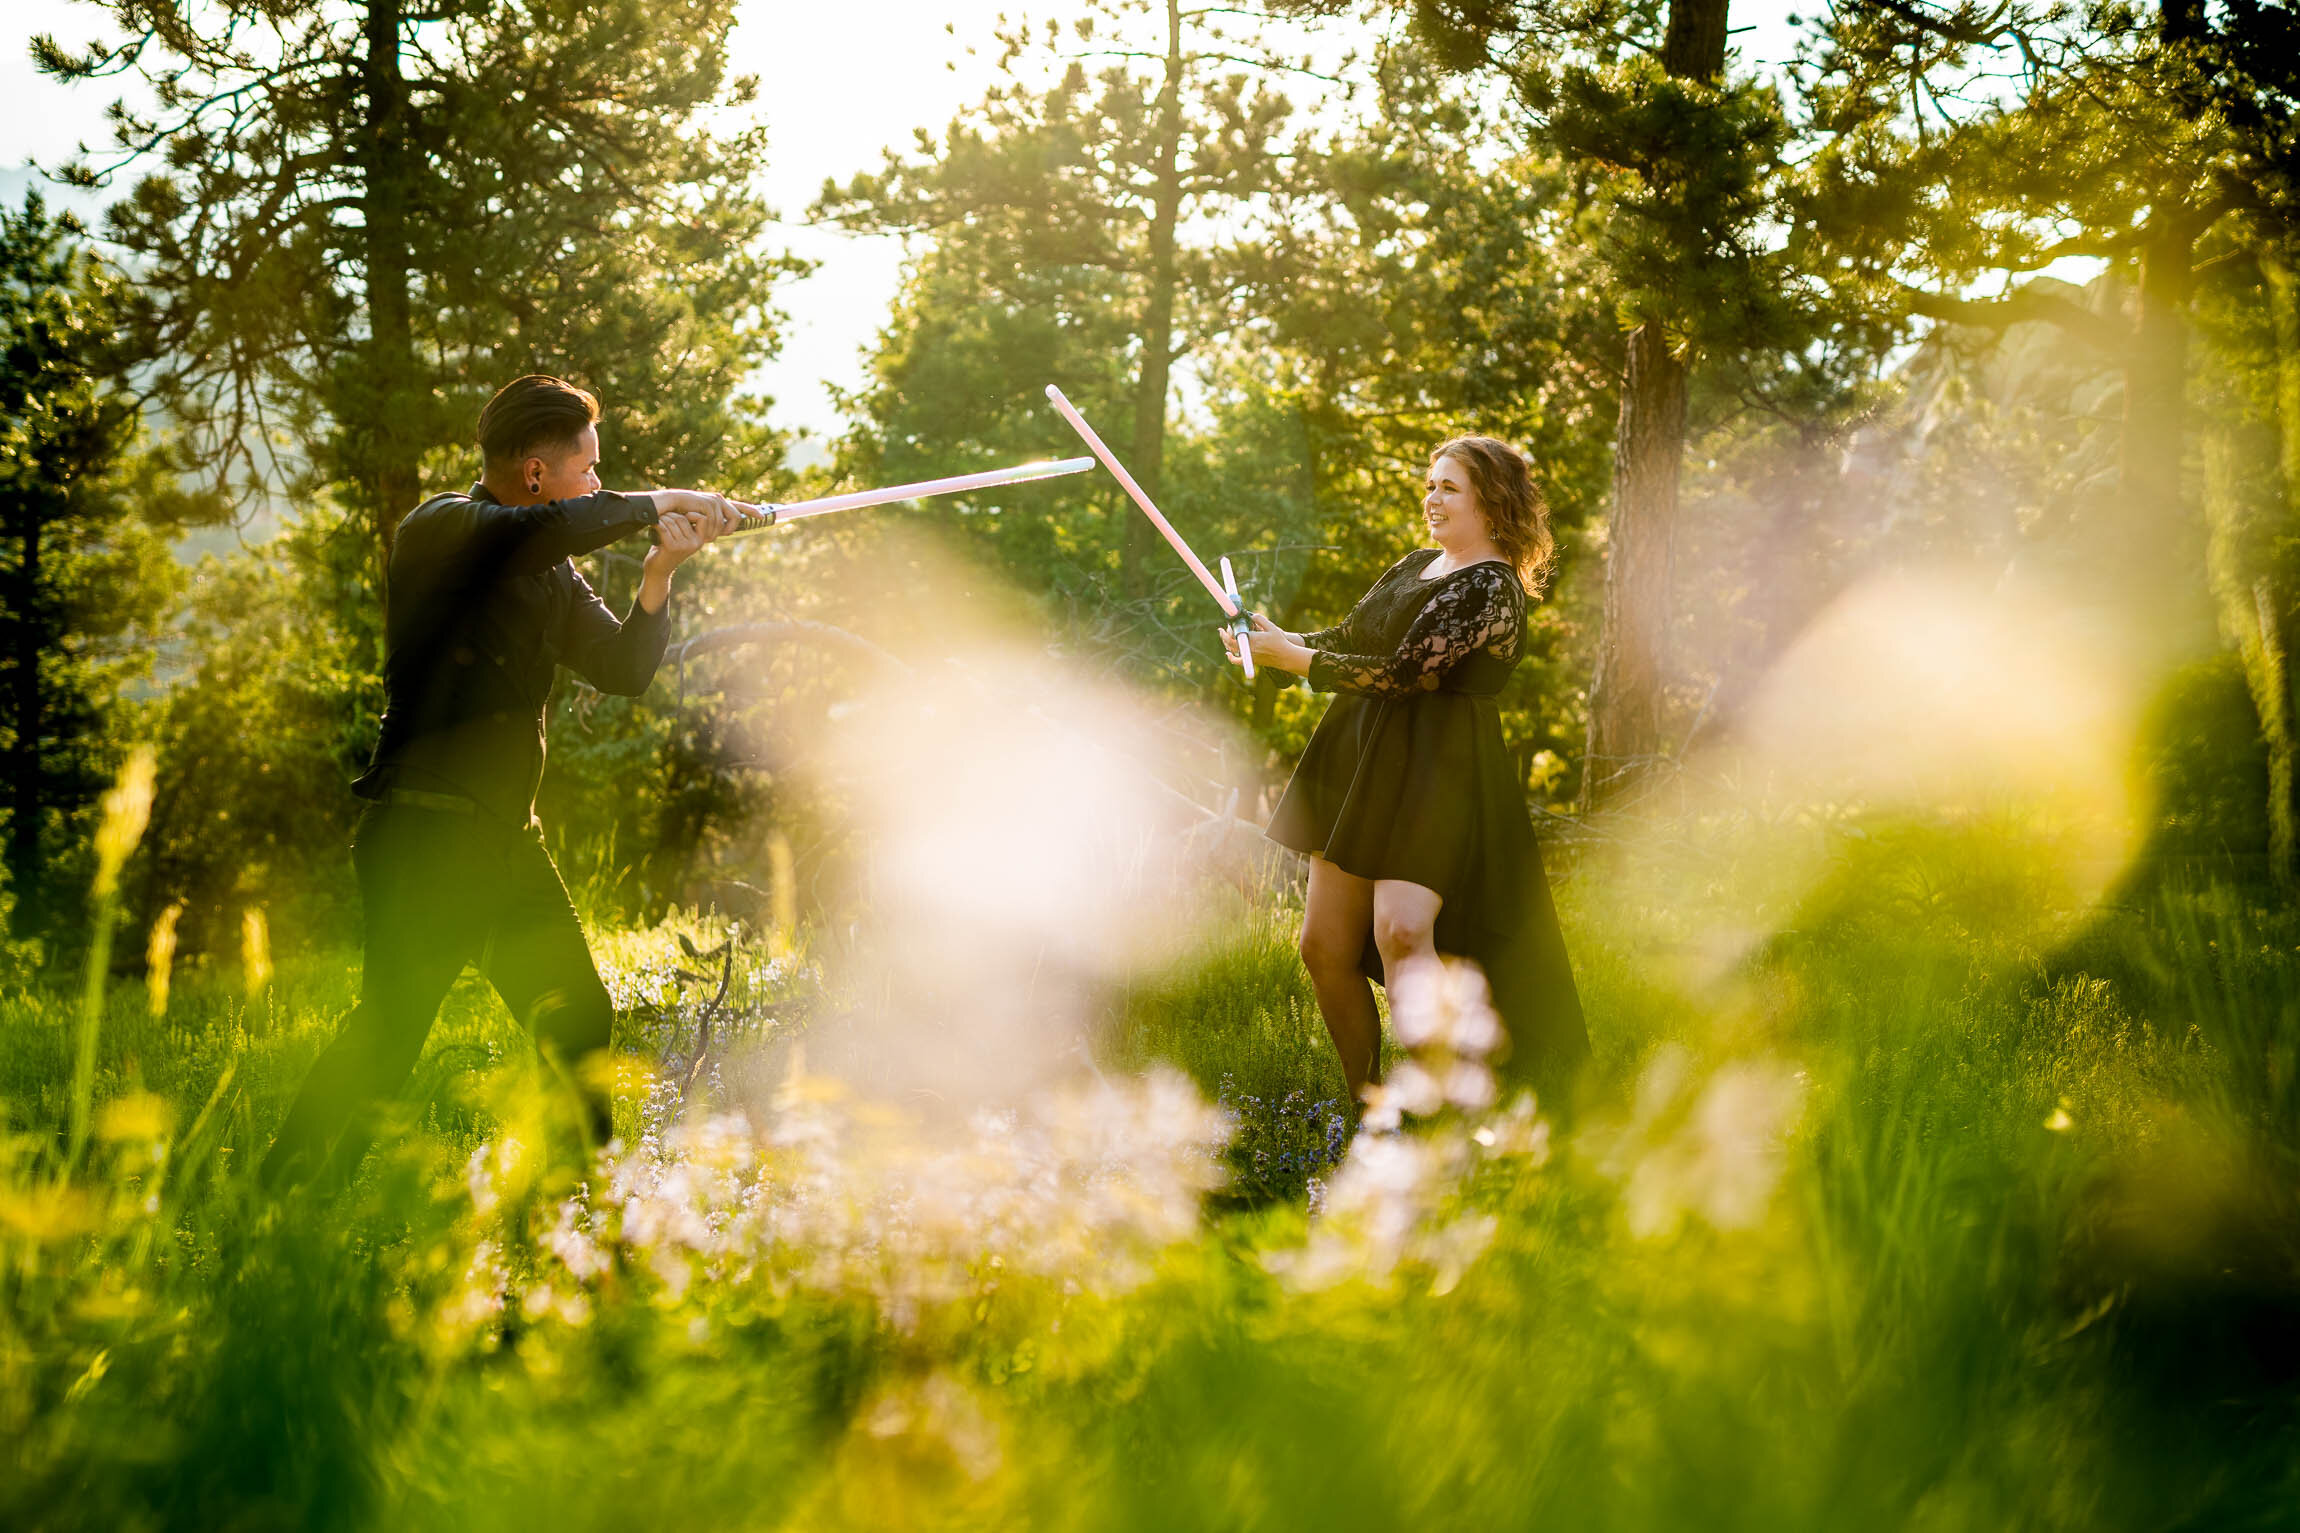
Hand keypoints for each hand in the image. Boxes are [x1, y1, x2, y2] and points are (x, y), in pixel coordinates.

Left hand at [636, 491, 740, 611]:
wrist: (659, 569)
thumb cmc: (668, 549)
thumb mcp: (683, 537)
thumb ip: (689, 525)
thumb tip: (693, 504)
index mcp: (701, 540)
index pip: (702, 518)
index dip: (690, 513)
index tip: (679, 516)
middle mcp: (695, 543)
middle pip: (683, 517)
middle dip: (670, 515)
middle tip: (662, 519)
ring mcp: (684, 546)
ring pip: (673, 521)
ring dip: (662, 519)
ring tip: (658, 523)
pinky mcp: (672, 547)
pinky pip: (664, 528)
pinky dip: (656, 524)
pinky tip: (653, 525)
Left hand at [1218, 614, 1311, 674]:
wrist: (1285, 657)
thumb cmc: (1280, 642)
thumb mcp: (1272, 627)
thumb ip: (1261, 619)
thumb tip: (1251, 615)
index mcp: (1253, 638)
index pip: (1235, 634)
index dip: (1229, 630)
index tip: (1227, 625)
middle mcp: (1249, 648)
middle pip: (1231, 642)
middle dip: (1224, 636)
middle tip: (1222, 630)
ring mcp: (1249, 655)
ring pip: (1232, 650)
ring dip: (1227, 643)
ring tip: (1225, 637)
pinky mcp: (1251, 661)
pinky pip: (1237, 661)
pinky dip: (1231, 658)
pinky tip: (1228, 653)